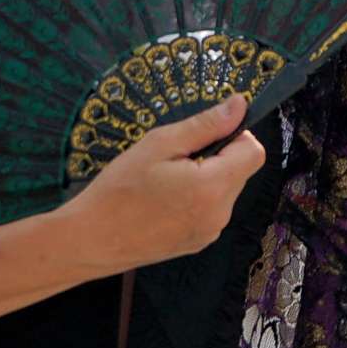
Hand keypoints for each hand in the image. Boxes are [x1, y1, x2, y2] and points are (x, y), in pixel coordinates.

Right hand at [56, 94, 265, 272]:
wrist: (92, 240)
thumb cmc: (119, 191)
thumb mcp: (159, 144)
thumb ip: (205, 125)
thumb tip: (238, 106)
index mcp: (212, 187)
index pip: (254, 152)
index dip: (235, 135)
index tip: (205, 135)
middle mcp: (219, 214)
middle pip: (240, 170)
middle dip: (215, 156)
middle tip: (174, 159)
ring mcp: (210, 232)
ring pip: (225, 189)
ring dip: (205, 177)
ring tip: (165, 181)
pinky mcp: (199, 242)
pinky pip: (211, 209)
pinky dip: (196, 198)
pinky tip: (164, 200)